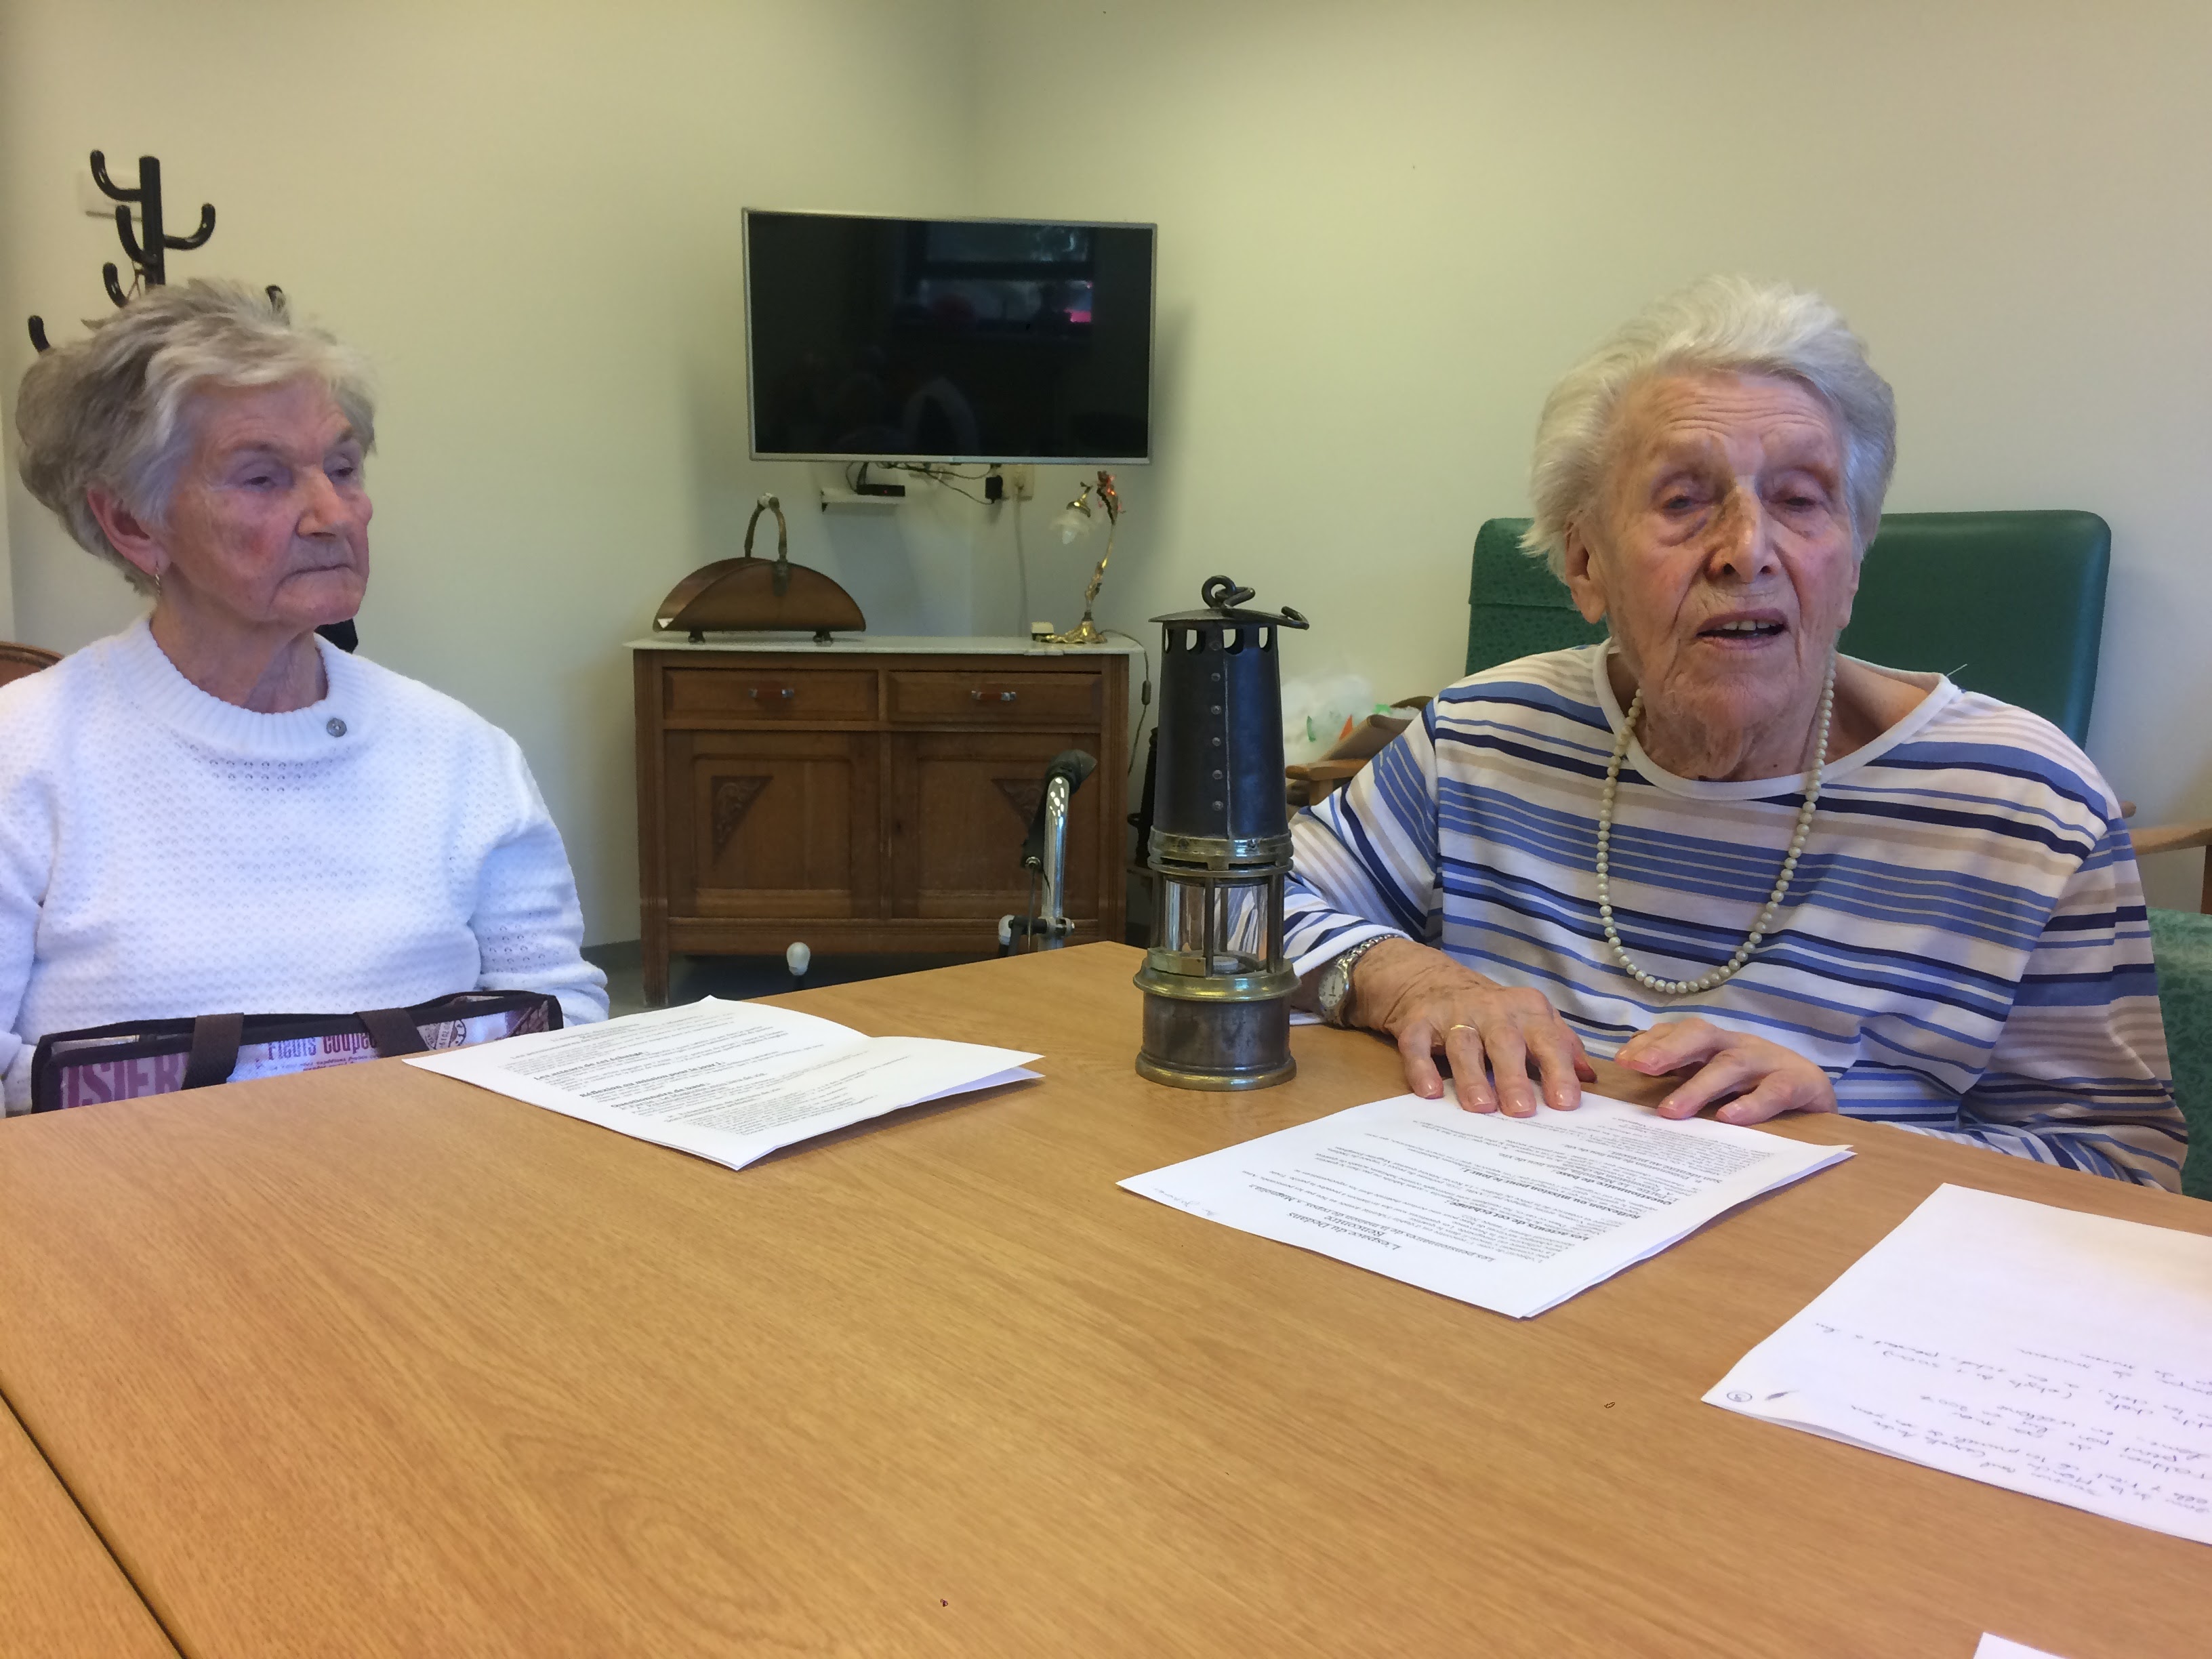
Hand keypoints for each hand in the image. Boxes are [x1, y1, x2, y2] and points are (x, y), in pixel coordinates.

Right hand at [1350, 939, 1594, 1116]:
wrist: (1434, 982)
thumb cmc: (1495, 1014)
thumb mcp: (1533, 1020)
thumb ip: (1562, 1046)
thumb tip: (1589, 1078)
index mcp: (1527, 1010)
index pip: (1547, 1040)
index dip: (1557, 1070)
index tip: (1566, 1102)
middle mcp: (1491, 1009)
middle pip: (1504, 1042)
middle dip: (1514, 1077)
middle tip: (1522, 1111)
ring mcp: (1452, 1015)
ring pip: (1463, 1045)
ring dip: (1472, 1076)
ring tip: (1481, 1108)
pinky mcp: (1418, 1023)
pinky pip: (1416, 1045)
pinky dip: (1421, 1068)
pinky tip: (1429, 1093)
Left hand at [1613, 1018, 1836, 1125]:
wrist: (1817, 1090)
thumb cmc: (1755, 1084)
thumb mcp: (1716, 1076)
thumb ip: (1682, 1074)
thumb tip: (1634, 1078)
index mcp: (1716, 1043)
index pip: (1679, 1033)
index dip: (1651, 1042)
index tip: (1622, 1060)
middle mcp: (1738, 1046)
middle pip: (1701, 1035)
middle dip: (1668, 1049)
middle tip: (1638, 1067)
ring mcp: (1769, 1062)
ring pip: (1731, 1065)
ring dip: (1699, 1086)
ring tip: (1671, 1110)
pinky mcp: (1799, 1083)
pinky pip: (1774, 1091)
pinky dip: (1752, 1104)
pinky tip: (1729, 1118)